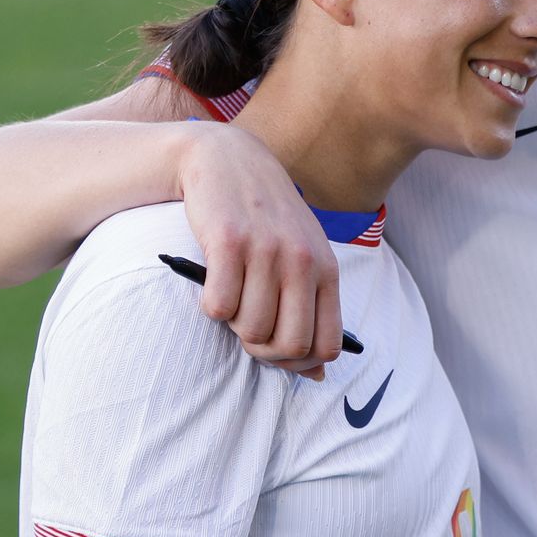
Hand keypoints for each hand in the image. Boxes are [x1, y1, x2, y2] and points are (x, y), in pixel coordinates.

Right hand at [176, 122, 344, 379]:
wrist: (227, 160)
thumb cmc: (266, 219)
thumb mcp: (301, 258)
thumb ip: (311, 310)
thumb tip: (317, 376)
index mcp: (326, 269)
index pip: (325, 345)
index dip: (298, 363)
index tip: (275, 350)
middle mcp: (302, 261)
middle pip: (288, 345)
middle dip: (262, 349)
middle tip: (246, 327)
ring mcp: (267, 251)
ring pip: (250, 329)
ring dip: (234, 324)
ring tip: (232, 296)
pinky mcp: (229, 242)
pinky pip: (217, 307)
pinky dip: (210, 306)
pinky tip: (213, 282)